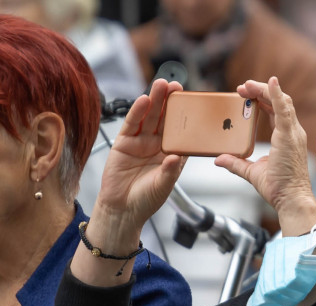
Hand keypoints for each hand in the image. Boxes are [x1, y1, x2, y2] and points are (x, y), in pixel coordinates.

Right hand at [89, 78, 187, 250]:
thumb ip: (170, 171)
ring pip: (149, 117)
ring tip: (160, 85)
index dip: (186, 117)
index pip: (181, 131)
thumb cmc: (146, 200)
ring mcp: (140, 142)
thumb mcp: (163, 186)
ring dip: (154, 100)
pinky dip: (137, 112)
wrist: (122, 210)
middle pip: (165, 119)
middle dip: (170, 102)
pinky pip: (132, 124)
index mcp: (172, 154)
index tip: (193, 102)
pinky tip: (143, 100)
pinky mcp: (124, 143)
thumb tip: (176, 157)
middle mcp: (157, 145)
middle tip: (176, 86)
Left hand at [214, 77, 315, 233]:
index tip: (244, 95)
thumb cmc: (278, 189)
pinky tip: (270, 82)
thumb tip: (219, 159)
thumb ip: (236, 163)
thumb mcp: (251, 172)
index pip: (275, 110)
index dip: (261, 99)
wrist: (290, 200)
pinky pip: (284, 109)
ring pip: (281, 101)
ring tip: (246, 84)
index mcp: (285, 137)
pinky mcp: (289, 136)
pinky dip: (277, 94)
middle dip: (260, 91)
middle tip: (241, 87)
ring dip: (264, 89)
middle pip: (278, 102)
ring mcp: (292, 133)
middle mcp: (291, 132)